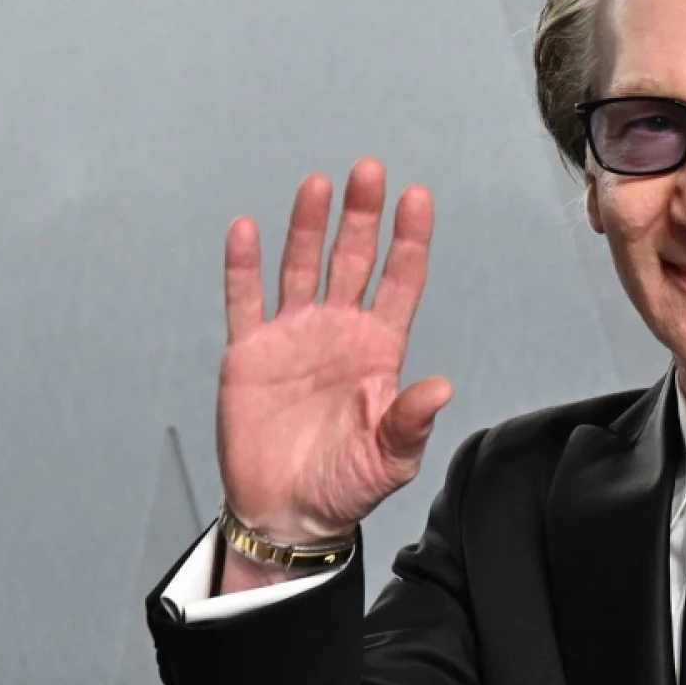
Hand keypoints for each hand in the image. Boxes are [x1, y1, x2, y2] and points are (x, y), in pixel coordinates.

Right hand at [215, 159, 451, 556]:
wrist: (286, 512)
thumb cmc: (344, 487)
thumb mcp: (388, 459)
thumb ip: (410, 421)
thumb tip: (441, 388)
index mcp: (378, 352)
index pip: (399, 283)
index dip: (409, 241)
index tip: (417, 198)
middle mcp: (338, 333)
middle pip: (352, 260)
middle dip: (361, 216)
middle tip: (369, 172)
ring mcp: (293, 338)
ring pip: (301, 267)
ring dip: (308, 226)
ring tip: (317, 185)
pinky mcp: (250, 353)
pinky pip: (245, 300)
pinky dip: (244, 266)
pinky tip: (247, 229)